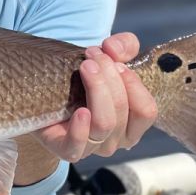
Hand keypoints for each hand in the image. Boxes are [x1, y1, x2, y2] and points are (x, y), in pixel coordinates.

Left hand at [34, 33, 158, 162]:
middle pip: (121, 111)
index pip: (146, 110)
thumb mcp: (110, 56)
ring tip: (85, 66)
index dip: (133, 83)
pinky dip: (80, 130)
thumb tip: (114, 49)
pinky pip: (77, 148)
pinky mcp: (66, 149)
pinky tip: (79, 111)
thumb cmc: (86, 78)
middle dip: (108, 77)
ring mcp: (92, 147)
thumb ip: (123, 46)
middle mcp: (115, 139)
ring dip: (96, 89)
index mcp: (132, 123)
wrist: (49, 91)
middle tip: (92, 55)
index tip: (115, 60)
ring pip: (104, 124)